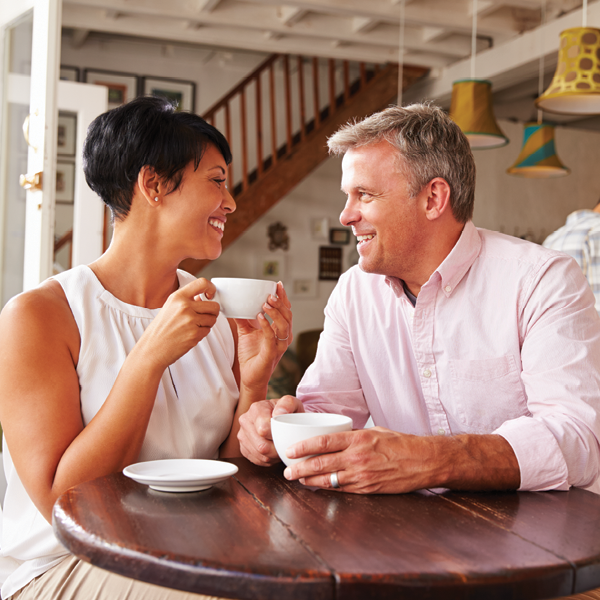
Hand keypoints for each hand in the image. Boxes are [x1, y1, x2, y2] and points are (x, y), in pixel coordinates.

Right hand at [138, 277, 219, 370]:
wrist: (152, 349)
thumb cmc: (160, 330)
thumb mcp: (170, 308)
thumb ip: (186, 301)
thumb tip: (204, 298)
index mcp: (177, 297)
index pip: (202, 283)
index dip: (211, 288)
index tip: (211, 294)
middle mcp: (184, 307)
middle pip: (213, 305)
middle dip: (212, 312)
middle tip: (204, 316)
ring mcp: (190, 321)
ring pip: (213, 319)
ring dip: (207, 324)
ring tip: (192, 327)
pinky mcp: (194, 334)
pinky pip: (208, 331)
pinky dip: (202, 333)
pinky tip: (189, 335)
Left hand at [235, 282, 292, 391]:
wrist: (249, 377)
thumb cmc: (251, 355)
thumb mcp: (246, 332)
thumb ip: (243, 318)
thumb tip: (235, 303)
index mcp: (279, 330)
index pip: (285, 310)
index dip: (283, 297)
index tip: (278, 285)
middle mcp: (283, 336)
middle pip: (288, 315)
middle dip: (280, 303)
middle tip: (270, 294)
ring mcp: (279, 345)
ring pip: (284, 325)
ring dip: (275, 312)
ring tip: (265, 303)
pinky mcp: (272, 353)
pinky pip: (272, 337)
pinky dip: (266, 326)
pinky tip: (259, 317)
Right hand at [238, 395, 303, 464]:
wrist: (281, 417)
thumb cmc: (288, 411)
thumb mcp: (293, 403)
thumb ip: (288, 403)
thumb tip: (279, 413)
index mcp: (256, 409)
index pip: (263, 430)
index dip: (277, 436)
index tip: (285, 433)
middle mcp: (245, 421)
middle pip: (261, 446)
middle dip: (277, 448)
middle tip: (286, 444)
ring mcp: (242, 435)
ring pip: (260, 455)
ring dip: (274, 455)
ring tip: (281, 446)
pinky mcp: (243, 448)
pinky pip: (257, 460)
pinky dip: (269, 459)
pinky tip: (274, 451)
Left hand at [282, 429, 520, 493]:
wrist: (423, 461)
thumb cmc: (400, 442)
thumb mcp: (375, 431)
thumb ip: (354, 435)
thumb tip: (335, 436)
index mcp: (358, 439)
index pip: (323, 442)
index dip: (304, 447)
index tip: (290, 450)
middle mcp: (357, 457)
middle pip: (321, 464)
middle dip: (300, 468)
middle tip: (287, 471)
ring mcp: (362, 475)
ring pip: (329, 480)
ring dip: (311, 481)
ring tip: (298, 480)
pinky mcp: (368, 489)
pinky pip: (343, 490)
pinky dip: (329, 489)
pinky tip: (319, 487)